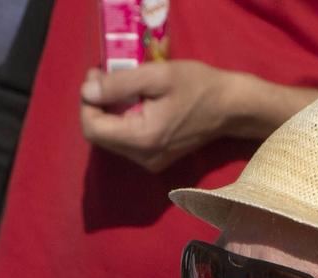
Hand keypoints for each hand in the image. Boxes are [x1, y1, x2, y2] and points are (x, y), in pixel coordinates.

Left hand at [80, 61, 248, 171]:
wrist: (230, 108)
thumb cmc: (198, 87)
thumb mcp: (159, 76)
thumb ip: (120, 84)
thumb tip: (87, 91)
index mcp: (141, 139)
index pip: (92, 129)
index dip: (87, 102)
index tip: (96, 75)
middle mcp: (141, 158)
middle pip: (100, 135)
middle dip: (98, 105)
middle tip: (107, 76)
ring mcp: (148, 163)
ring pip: (111, 138)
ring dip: (110, 112)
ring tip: (125, 86)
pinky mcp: (154, 161)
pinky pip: (126, 142)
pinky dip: (124, 120)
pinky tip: (137, 102)